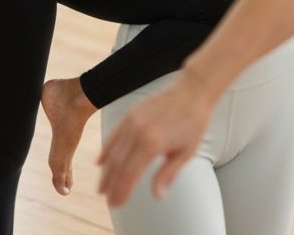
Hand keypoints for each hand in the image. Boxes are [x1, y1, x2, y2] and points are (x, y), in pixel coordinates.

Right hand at [98, 70, 212, 206]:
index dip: (122, 191)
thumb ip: (168, 174)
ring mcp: (132, 120)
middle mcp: (138, 131)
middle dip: (112, 184)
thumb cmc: (193, 123)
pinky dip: (106, 149)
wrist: (192, 90)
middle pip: (119, 164)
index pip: (131, 174)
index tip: (117, 204)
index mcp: (152, 143)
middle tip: (108, 200)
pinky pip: (114, 133)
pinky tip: (100, 161)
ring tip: (102, 187)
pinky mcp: (131, 112)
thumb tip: (157, 196)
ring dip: (106, 171)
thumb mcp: (186, 153)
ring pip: (114, 150)